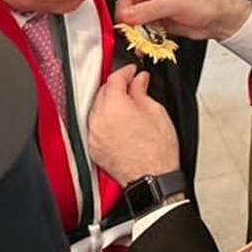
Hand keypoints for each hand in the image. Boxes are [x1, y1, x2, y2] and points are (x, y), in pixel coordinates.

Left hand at [88, 65, 179, 184]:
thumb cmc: (158, 152)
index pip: (114, 79)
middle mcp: (99, 120)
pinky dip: (105, 122)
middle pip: (102, 93)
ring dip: (109, 105)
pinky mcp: (94, 149)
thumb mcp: (156, 113)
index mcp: (115, 107)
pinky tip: (119, 124)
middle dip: (116, 87)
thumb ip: (142, 92)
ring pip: (97, 110)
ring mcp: (94, 136)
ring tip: (127, 106)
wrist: (153, 179)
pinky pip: (95, 127)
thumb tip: (139, 81)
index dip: (125, 72)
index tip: (132, 72)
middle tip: (132, 86)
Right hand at [116, 0, 251, 40]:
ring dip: (138, 35)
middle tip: (132, 36)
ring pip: (138, 23)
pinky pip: (147, 32)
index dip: (124, 9)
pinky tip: (147, 46)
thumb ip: (148, 9)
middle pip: (131, 9)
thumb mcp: (175, 2)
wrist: (221, 18)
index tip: (124, 23)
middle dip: (130, 24)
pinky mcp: (162, 23)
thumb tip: (127, 16)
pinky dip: (146, 40)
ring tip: (140, 44)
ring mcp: (157, 9)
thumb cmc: (207, 1)